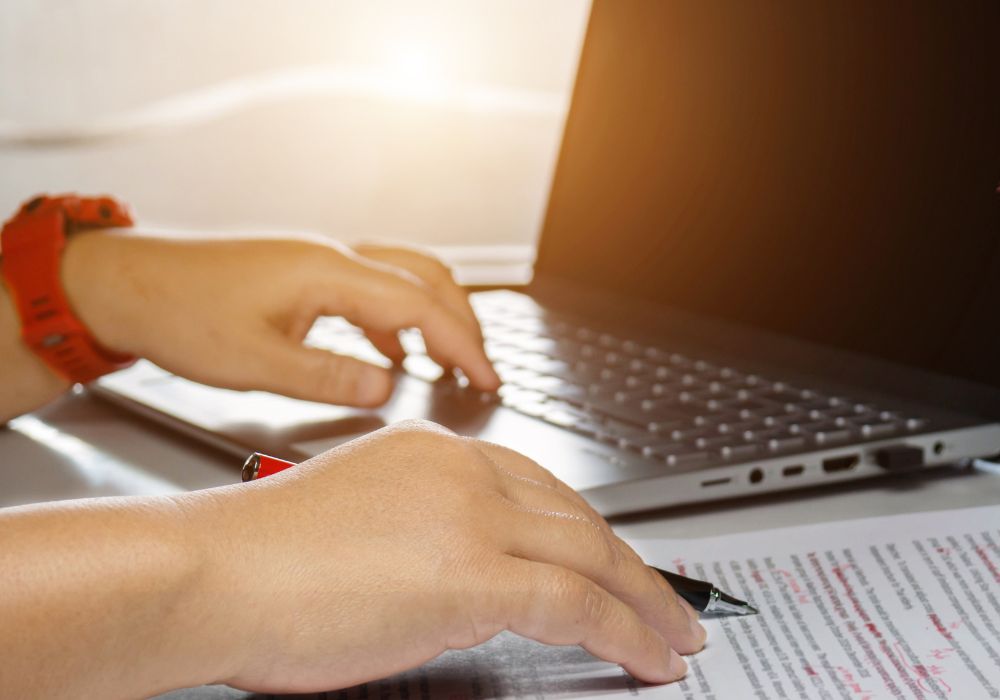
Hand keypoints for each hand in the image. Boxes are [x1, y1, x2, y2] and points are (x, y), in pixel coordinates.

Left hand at [60, 231, 498, 405]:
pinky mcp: (306, 274)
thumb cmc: (178, 313)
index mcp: (327, 273)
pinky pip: (373, 288)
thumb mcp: (253, 361)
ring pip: (405, 276)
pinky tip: (393, 352)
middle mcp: (332, 257)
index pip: (420, 305)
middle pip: (427, 278)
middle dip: (464, 324)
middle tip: (483, 370)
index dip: (462, 345)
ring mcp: (321, 261)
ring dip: (437, 316)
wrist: (127, 283)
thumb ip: (326, 376)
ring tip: (453, 360)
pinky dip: (400, 319)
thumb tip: (385, 385)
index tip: (486, 379)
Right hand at [188, 420, 705, 691]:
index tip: (609, 560)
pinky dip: (625, 629)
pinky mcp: (472, 572)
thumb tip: (465, 579)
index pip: (537, 488)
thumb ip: (425, 536)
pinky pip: (576, 601)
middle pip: (577, 515)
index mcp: (434, 454)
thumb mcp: (359, 524)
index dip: (586, 529)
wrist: (210, 571)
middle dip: (630, 564)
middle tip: (665, 598)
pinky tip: (648, 655)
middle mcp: (461, 471)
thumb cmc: (258, 560)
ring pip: (592, 553)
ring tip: (675, 634)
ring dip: (645, 599)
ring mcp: (471, 517)